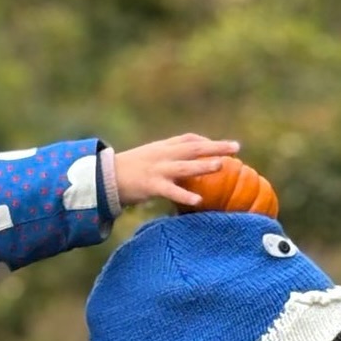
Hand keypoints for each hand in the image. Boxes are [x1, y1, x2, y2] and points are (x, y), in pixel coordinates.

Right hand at [114, 134, 240, 207]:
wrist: (104, 178)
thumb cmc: (128, 170)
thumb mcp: (149, 158)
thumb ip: (166, 158)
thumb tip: (185, 164)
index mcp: (162, 147)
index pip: (188, 139)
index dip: (206, 141)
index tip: (223, 146)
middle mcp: (162, 155)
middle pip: (193, 148)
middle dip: (215, 147)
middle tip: (236, 147)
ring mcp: (157, 169)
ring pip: (184, 166)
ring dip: (203, 165)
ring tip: (221, 165)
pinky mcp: (150, 185)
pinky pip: (170, 191)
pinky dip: (184, 195)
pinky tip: (197, 201)